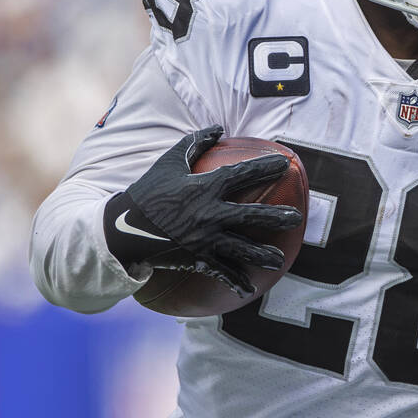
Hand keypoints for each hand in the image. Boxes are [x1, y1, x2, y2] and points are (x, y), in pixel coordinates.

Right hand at [103, 126, 303, 296]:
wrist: (121, 228)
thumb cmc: (148, 192)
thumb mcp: (168, 163)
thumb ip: (194, 144)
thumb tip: (218, 127)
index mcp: (203, 189)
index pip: (241, 175)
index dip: (264, 168)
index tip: (285, 164)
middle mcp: (208, 214)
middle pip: (250, 216)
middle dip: (276, 217)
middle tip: (296, 218)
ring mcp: (203, 239)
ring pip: (241, 248)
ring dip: (263, 255)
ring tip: (279, 259)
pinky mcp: (195, 258)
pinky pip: (220, 271)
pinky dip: (235, 281)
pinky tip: (249, 289)